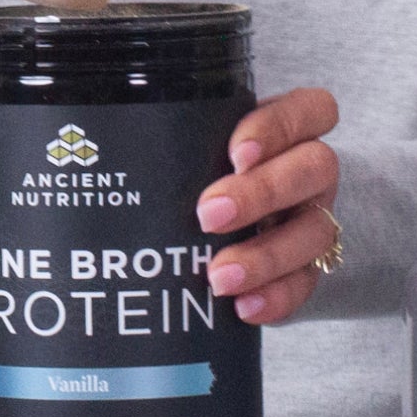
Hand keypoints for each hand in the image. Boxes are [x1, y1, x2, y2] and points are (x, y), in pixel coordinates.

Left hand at [194, 89, 340, 324]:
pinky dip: (277, 296)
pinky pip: (306, 283)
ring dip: (266, 255)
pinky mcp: (307, 267)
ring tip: (219, 276)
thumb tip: (101, 135)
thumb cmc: (202, 171)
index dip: (280, 128)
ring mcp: (312, 218)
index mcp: (291, 130)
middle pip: (316, 168)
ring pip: (315, 230)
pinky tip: (244, 307)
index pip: (313, 109)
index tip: (236, 153)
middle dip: (262, 192)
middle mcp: (310, 171)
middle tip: (209, 215)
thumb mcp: (196, 142)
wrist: (221, 229)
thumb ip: (176, 133)